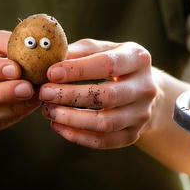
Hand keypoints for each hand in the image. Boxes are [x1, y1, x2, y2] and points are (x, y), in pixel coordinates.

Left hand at [37, 39, 159, 148]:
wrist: (142, 90)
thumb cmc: (115, 64)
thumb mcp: (103, 49)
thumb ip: (80, 51)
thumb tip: (53, 56)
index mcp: (138, 59)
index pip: (108, 64)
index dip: (77, 70)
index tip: (51, 73)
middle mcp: (145, 87)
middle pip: (106, 96)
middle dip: (70, 96)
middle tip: (44, 93)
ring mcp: (141, 114)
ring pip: (105, 123)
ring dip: (71, 119)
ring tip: (48, 111)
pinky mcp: (133, 135)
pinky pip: (104, 141)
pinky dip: (78, 136)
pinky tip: (58, 126)